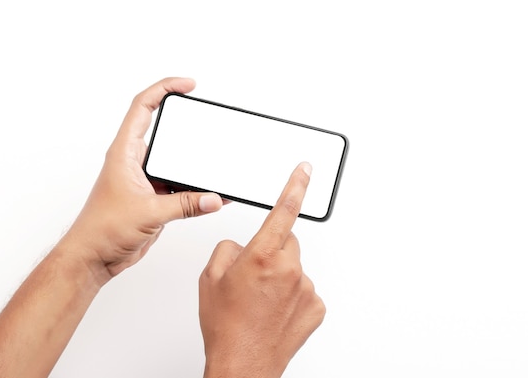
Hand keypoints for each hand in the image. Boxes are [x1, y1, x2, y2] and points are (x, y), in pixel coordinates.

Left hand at [60, 77, 223, 283]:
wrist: (94, 257)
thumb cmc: (102, 230)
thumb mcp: (149, 212)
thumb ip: (186, 205)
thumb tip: (214, 198)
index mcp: (125, 153)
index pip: (143, 107)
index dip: (165, 89)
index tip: (188, 86)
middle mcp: (135, 161)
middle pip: (164, 130)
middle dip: (186, 124)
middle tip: (206, 117)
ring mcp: (145, 179)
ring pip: (175, 161)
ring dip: (193, 162)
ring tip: (214, 159)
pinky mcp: (154, 197)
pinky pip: (180, 185)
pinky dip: (196, 188)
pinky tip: (211, 193)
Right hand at [199, 162, 325, 377]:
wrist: (242, 364)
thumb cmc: (226, 326)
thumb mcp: (211, 279)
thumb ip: (228, 250)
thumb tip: (242, 247)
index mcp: (262, 256)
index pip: (284, 210)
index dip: (296, 186)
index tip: (305, 170)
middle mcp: (289, 269)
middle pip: (287, 242)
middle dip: (273, 250)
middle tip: (255, 274)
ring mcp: (306, 289)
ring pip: (295, 267)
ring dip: (281, 276)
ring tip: (262, 300)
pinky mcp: (316, 307)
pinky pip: (304, 290)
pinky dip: (292, 295)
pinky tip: (275, 311)